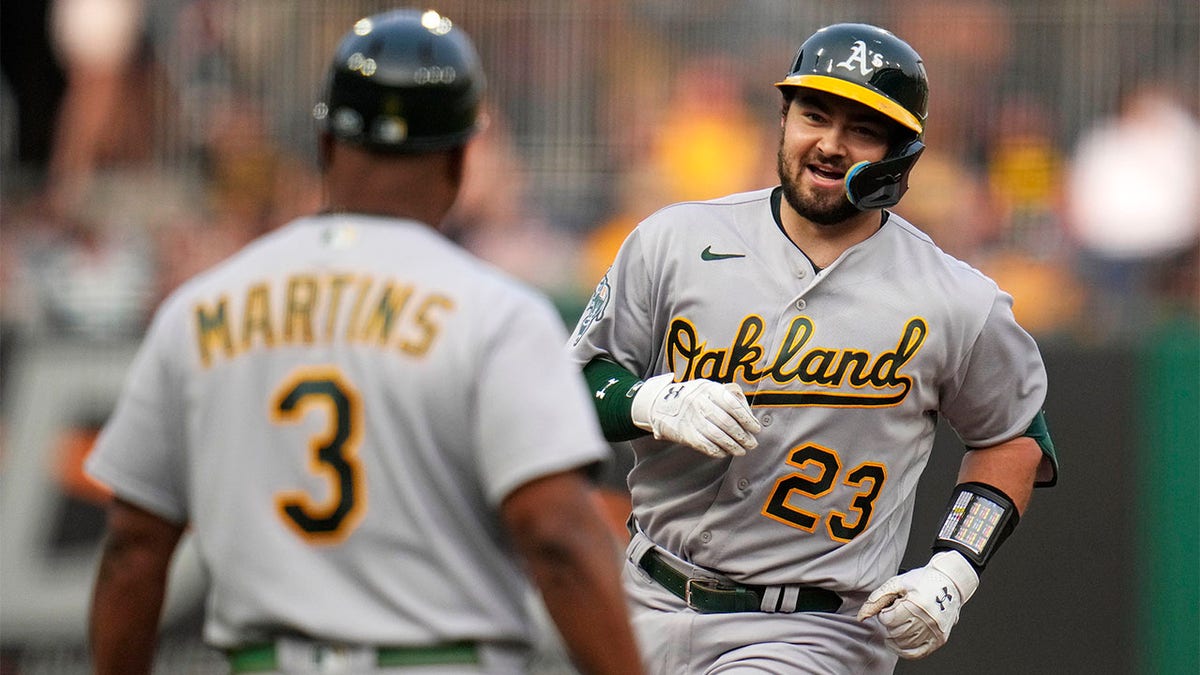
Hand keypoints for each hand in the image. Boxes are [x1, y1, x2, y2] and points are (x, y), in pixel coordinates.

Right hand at [631, 373, 760, 456]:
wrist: (659, 403)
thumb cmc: (692, 396)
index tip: (756, 428)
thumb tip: (749, 415)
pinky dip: (719, 451)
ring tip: (742, 450)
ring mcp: (691, 418)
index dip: (747, 419)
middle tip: (752, 443)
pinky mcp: (684, 433)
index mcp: (708, 389)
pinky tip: (726, 452)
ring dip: (733, 446)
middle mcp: (699, 403)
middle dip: (743, 436)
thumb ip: (729, 396)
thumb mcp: (708, 387)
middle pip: (727, 423)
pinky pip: (706, 445)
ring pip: (717, 436)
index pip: (733, 405)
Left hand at [856, 550, 979, 658]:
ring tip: (899, 624)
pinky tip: (898, 644)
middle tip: (897, 613)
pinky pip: (918, 654)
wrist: (950, 581)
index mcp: (915, 605)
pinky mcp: (940, 639)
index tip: (891, 607)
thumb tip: (862, 616)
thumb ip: (877, 599)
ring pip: (904, 644)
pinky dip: (905, 652)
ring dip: (895, 637)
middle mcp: (927, 621)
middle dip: (890, 624)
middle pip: (895, 633)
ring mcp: (934, 632)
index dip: (884, 613)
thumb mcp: (897, 583)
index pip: (887, 620)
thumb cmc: (923, 580)